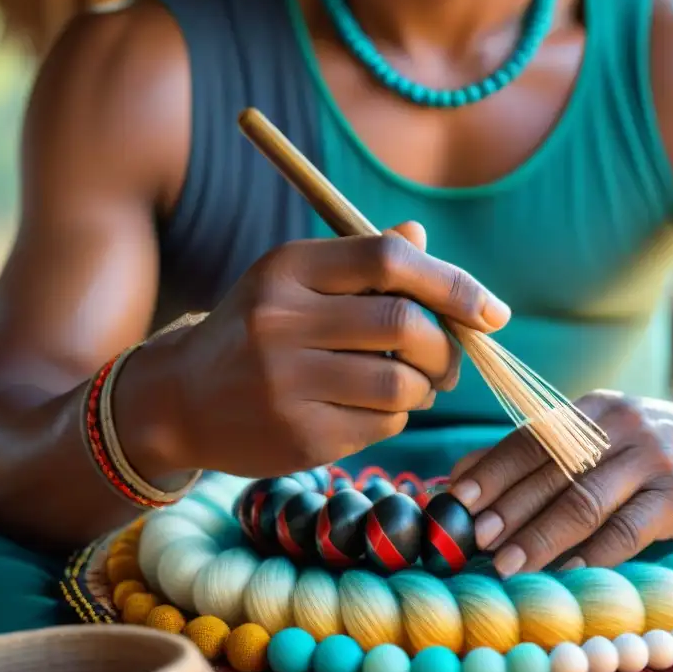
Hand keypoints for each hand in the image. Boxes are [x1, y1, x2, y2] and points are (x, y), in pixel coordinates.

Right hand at [151, 222, 509, 477]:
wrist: (180, 401)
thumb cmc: (256, 332)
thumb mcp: (295, 283)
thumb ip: (362, 260)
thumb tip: (421, 235)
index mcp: (288, 268)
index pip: (389, 260)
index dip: (453, 283)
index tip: (493, 311)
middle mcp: (281, 321)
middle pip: (404, 325)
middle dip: (448, 346)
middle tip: (452, 359)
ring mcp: (286, 383)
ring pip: (401, 383)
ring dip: (426, 387)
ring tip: (413, 385)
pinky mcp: (299, 436)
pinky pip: (384, 424)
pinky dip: (395, 417)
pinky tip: (369, 409)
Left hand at [448, 391, 672, 576]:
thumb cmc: (648, 447)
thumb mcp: (597, 434)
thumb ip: (537, 452)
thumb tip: (460, 475)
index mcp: (591, 409)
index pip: (531, 439)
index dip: (492, 470)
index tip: (458, 501)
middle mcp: (619, 427)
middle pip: (552, 472)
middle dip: (508, 509)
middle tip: (473, 542)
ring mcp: (652, 460)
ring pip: (585, 501)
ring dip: (541, 537)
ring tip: (508, 566)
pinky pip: (629, 529)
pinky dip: (595, 553)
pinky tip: (568, 572)